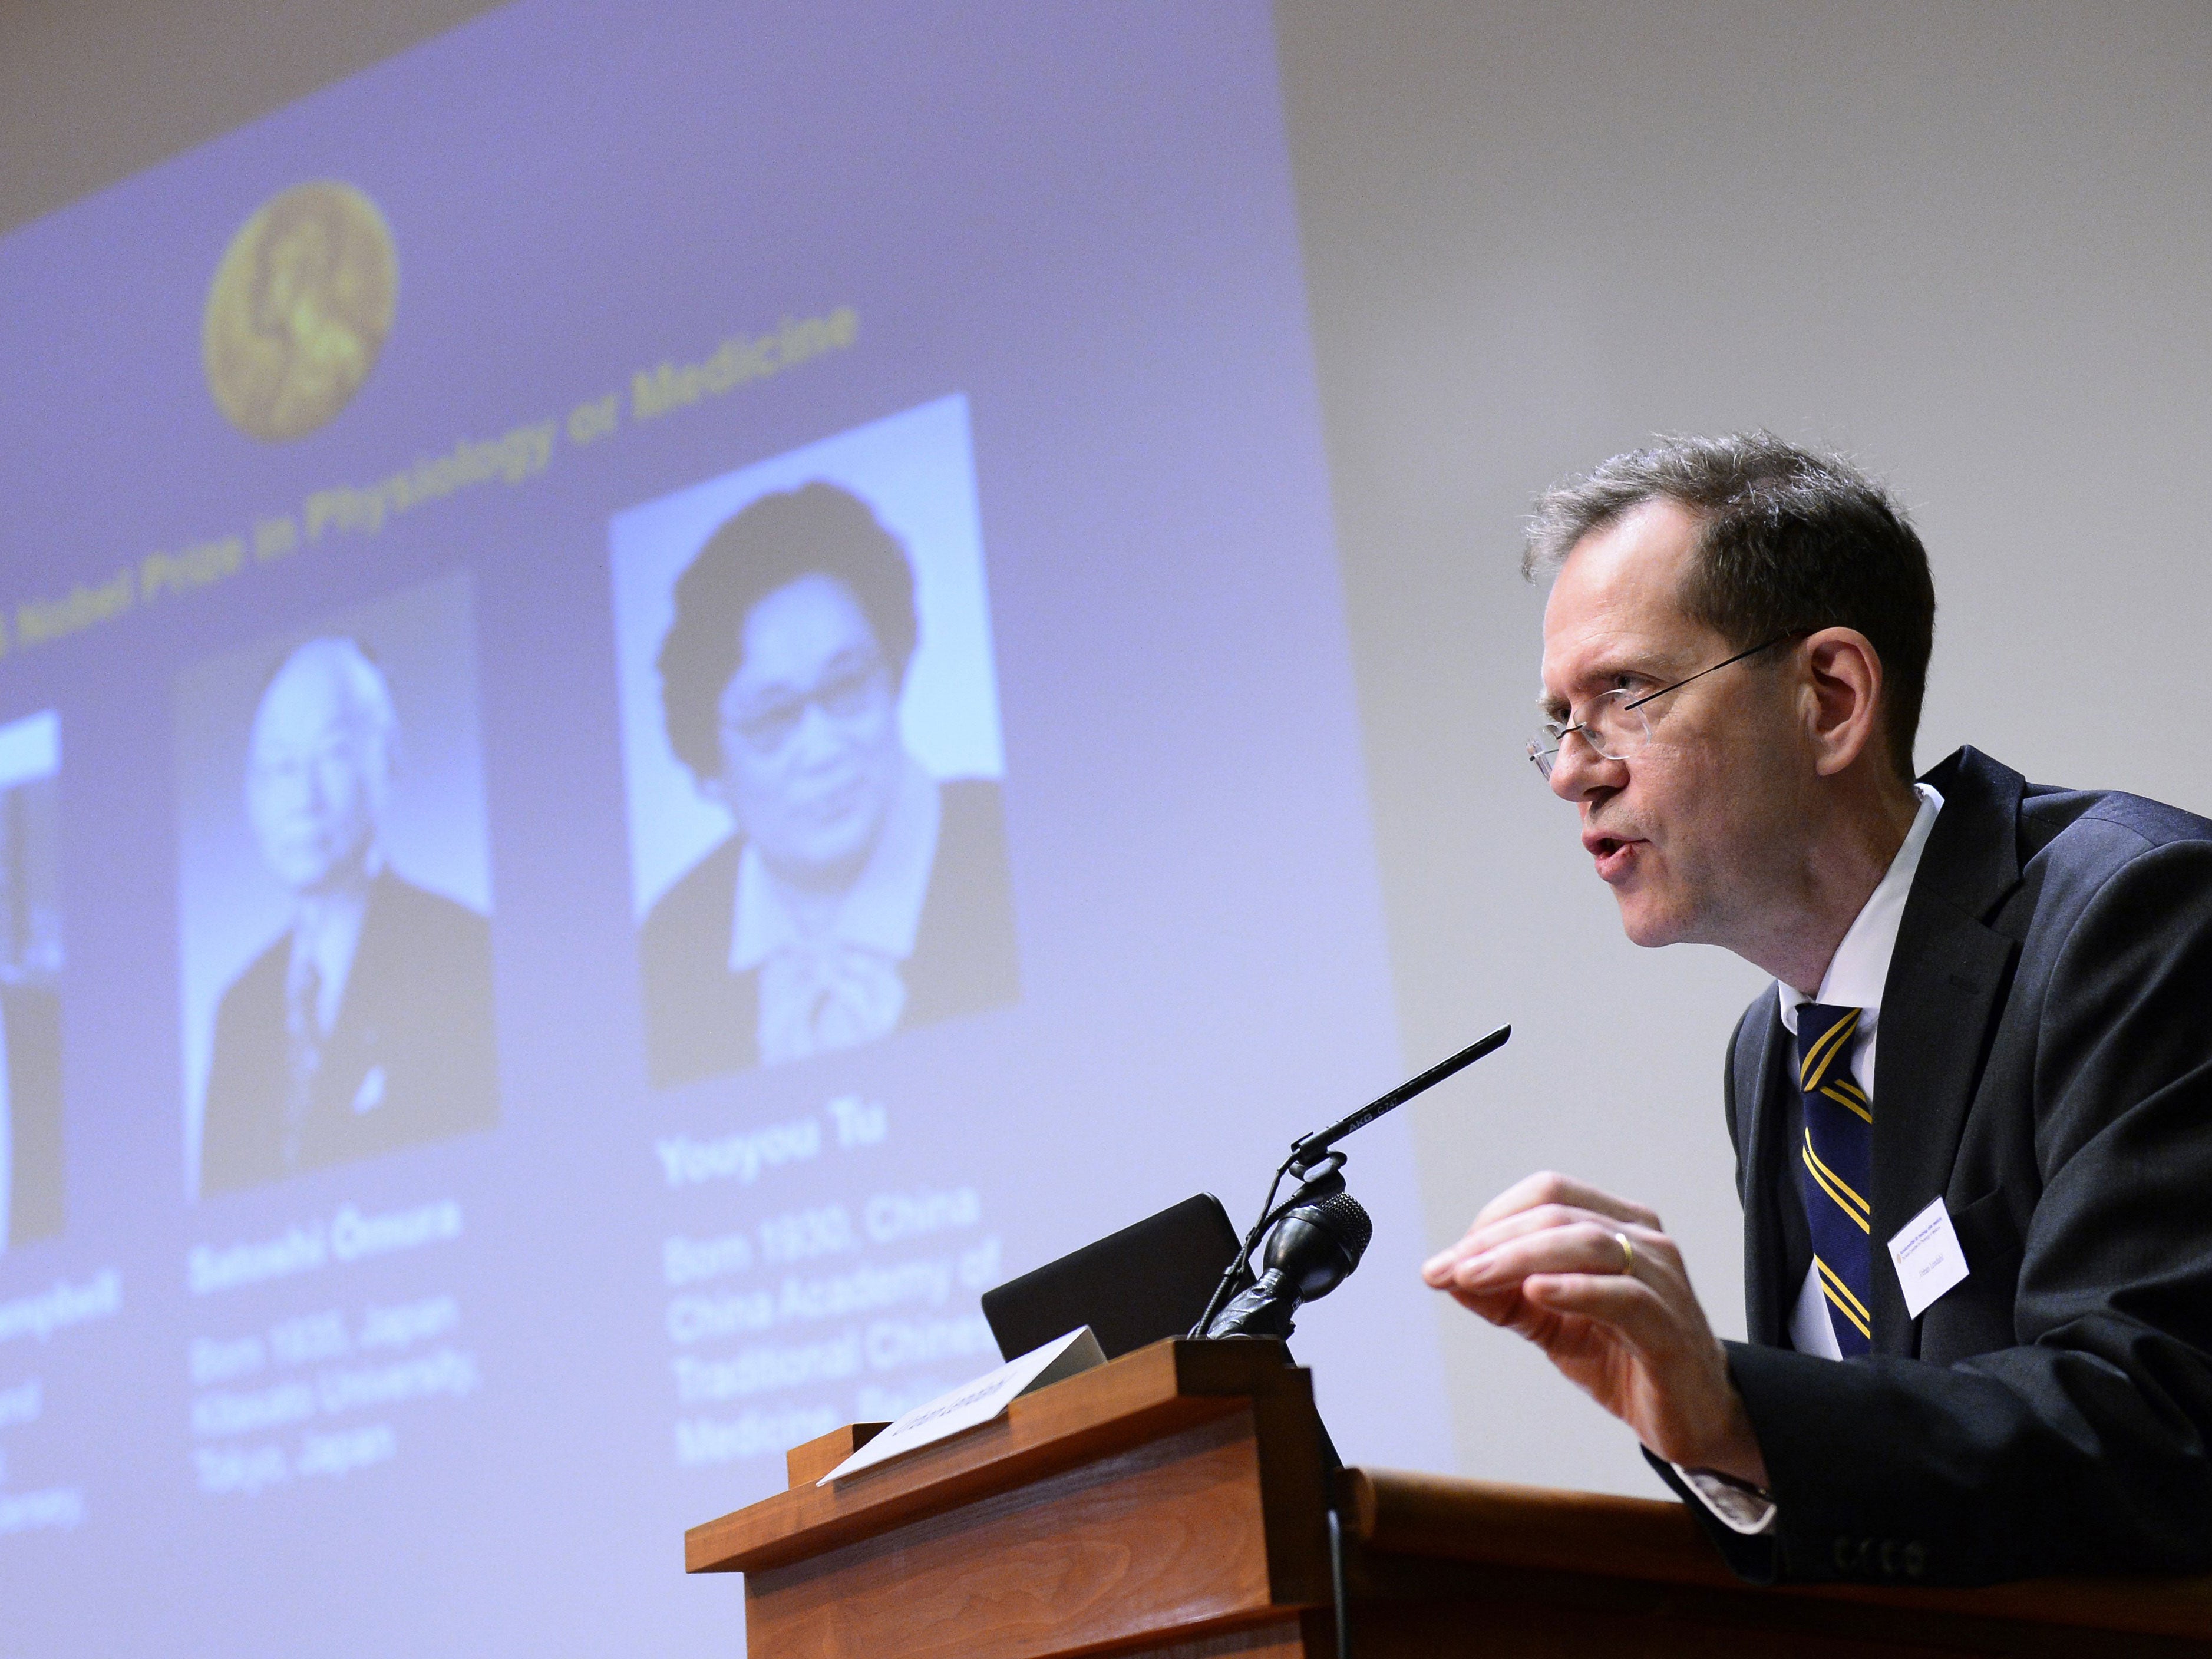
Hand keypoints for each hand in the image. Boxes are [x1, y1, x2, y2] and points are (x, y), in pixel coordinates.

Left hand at [1421, 1170, 1767, 1487]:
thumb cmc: (1624, 1360)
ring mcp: (1662, 1280)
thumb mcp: (1550, 1325)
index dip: (1491, 1220)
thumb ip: (1502, 1298)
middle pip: (1558, 1212)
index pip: (1547, 1195)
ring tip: (1471, 1277)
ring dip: (1517, 1257)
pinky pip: (1621, 1295)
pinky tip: (1535, 1292)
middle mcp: (1644, 1240)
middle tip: (1446, 1270)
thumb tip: (1443, 1274)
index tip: (1446, 1261)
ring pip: (1585, 1243)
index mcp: (1617, 1225)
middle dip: (1492, 1239)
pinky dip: (1573, 1288)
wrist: (1694, 1419)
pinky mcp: (1670, 1328)